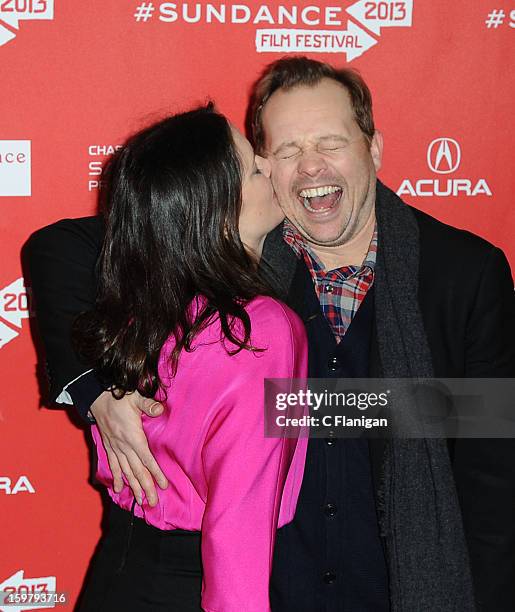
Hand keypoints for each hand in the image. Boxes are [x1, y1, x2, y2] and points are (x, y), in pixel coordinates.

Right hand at [90, 390, 168, 505]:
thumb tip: (160, 409)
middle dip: (146, 487)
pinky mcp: (109, 446)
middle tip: (154, 502)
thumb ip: (148, 405)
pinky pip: (113, 465)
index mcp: (132, 436)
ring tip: (141, 500)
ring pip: (125, 472)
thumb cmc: (119, 397)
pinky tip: (118, 489)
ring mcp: (115, 448)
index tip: (163, 485)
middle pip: (137, 470)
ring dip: (133, 487)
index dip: (155, 473)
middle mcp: (123, 446)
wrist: (97, 397)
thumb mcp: (136, 398)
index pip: (146, 459)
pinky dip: (116, 478)